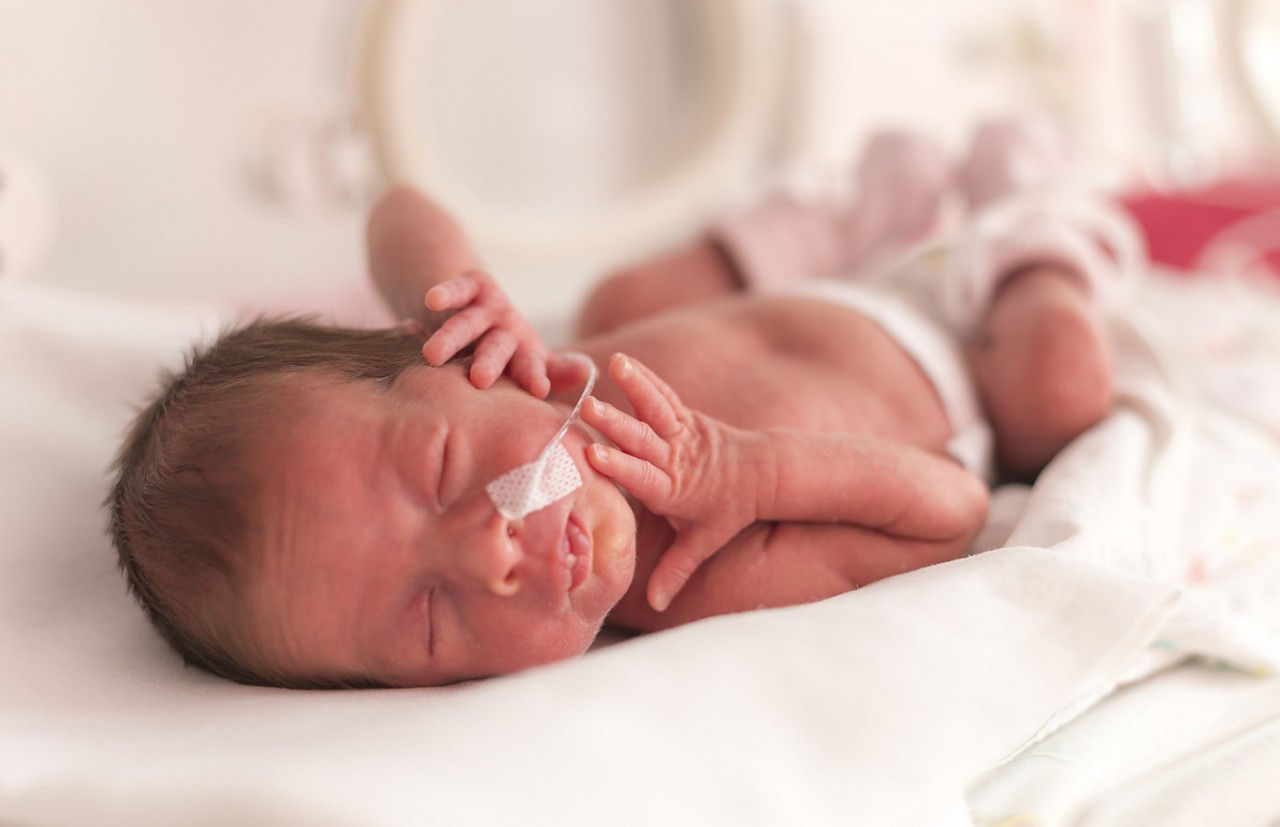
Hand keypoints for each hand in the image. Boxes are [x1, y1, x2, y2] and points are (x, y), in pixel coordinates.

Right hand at [422, 269, 551, 396]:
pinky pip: (457, 289)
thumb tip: (590, 372)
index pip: (531, 367)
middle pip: (498, 347)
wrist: (481, 311)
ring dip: (451, 338)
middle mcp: (509, 330)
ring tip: (433, 356)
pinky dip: (445, 293)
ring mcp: (489, 308)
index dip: (534, 376)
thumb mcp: (532, 364)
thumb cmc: (509, 355)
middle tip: (480, 378)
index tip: (539, 389)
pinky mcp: (471, 286)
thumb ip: (557, 373)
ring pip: (467, 324)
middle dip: (489, 361)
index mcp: (526, 354)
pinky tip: (432, 300)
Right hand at [581, 353, 763, 610]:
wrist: (764, 475)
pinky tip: (623, 361)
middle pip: (643, 440)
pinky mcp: (686, 416)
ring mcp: (682, 433)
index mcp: (675, 490)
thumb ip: (677, 571)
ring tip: (615, 365)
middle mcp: (676, 458)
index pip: (644, 479)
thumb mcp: (703, 542)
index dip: (620, 468)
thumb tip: (656, 605)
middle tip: (589, 409)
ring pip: (656, 409)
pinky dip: (645, 378)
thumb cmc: (728, 512)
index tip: (594, 456)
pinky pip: (664, 394)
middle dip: (617, 425)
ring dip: (635, 388)